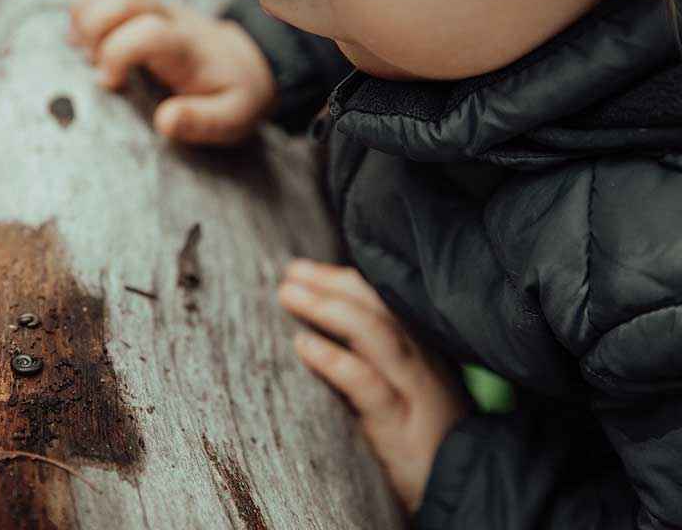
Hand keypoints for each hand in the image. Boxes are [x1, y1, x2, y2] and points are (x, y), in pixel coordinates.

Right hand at [66, 0, 277, 144]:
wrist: (246, 63)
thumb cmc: (233, 94)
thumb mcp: (230, 118)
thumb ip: (200, 121)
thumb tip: (163, 122)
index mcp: (187, 49)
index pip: (148, 32)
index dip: (117, 54)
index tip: (110, 83)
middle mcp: (170, 20)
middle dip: (95, 26)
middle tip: (91, 61)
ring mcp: (157, 8)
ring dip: (86, 13)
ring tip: (84, 49)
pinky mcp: (144, 7)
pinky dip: (87, 6)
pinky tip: (86, 38)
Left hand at [278, 259, 469, 514]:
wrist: (469, 489)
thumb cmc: (427, 440)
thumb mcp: (404, 391)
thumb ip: (372, 361)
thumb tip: (318, 333)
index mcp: (422, 349)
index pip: (382, 300)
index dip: (341, 279)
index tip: (302, 268)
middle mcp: (422, 361)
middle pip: (378, 306)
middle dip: (331, 283)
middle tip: (289, 271)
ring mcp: (416, 392)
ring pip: (375, 334)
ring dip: (328, 308)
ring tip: (289, 294)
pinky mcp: (404, 428)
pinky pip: (368, 385)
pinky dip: (334, 360)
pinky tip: (303, 345)